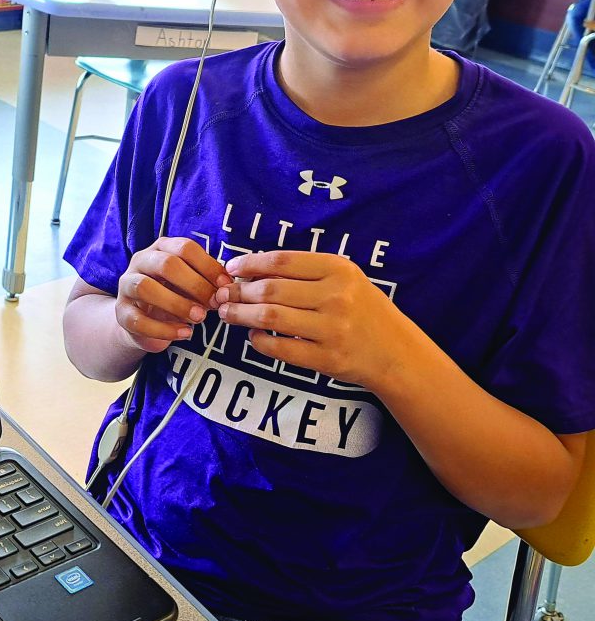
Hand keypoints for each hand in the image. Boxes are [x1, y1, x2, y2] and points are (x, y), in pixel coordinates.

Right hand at [116, 237, 230, 354]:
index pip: (184, 247)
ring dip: (177, 304)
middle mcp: (140, 261)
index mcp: (161, 248)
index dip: (208, 266)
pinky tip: (185, 334)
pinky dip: (164, 329)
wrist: (143, 321)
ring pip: (145, 288)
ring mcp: (126, 285)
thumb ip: (205, 282)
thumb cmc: (174, 295)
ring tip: (199, 319)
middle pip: (165, 264)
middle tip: (213, 303)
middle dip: (194, 284)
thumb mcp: (190, 284)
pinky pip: (138, 320)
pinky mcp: (121, 312)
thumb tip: (226, 287)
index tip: (225, 285)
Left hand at [214, 250, 415, 388]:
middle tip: (223, 294)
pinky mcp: (327, 359)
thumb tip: (251, 270)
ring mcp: (332, 330)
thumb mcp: (344, 279)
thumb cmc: (363, 309)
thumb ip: (305, 272)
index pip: (282, 261)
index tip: (232, 268)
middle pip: (271, 289)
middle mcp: (336, 297)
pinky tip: (252, 337)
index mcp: (339, 270)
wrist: (397, 353)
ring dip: (241, 315)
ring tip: (227, 313)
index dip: (249, 263)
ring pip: (270, 318)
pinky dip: (259, 342)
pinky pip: (280, 349)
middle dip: (239, 292)